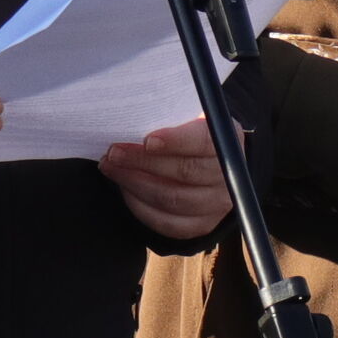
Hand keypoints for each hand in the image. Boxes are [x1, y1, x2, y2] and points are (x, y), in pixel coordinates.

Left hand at [101, 119, 230, 239]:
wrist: (212, 164)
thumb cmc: (191, 133)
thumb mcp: (191, 116)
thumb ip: (172, 113)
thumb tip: (137, 111)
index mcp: (227, 141)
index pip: (204, 142)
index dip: (176, 141)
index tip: (148, 139)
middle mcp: (227, 177)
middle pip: (184, 173)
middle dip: (143, 161)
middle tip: (114, 151)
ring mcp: (215, 206)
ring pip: (171, 200)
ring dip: (134, 182)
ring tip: (110, 167)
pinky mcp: (199, 226)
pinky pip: (165, 222)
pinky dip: (139, 205)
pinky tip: (124, 187)